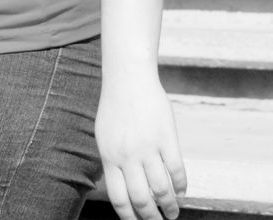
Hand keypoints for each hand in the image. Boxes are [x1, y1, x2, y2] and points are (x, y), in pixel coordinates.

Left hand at [95, 73, 186, 219]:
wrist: (128, 80)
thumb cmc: (115, 109)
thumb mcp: (104, 136)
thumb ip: (111, 162)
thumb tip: (121, 190)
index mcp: (109, 157)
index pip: (119, 199)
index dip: (130, 218)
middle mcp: (128, 156)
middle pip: (142, 200)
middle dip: (152, 218)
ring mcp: (148, 147)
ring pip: (162, 189)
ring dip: (170, 206)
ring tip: (173, 212)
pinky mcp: (167, 137)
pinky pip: (177, 170)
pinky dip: (181, 186)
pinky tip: (181, 192)